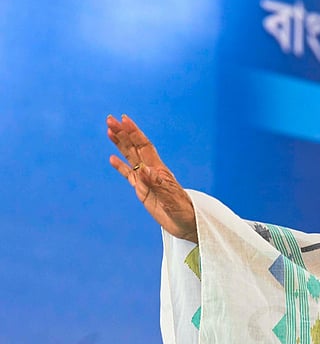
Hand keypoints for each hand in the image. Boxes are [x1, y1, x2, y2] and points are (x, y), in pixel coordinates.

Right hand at [107, 114, 197, 242]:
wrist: (187, 223)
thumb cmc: (183, 211)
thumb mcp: (170, 198)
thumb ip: (156, 184)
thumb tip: (144, 170)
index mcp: (159, 170)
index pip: (144, 146)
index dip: (134, 133)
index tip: (124, 120)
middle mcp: (152, 171)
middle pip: (134, 148)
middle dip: (123, 133)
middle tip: (110, 119)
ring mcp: (146, 180)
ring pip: (130, 158)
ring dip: (120, 144)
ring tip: (109, 131)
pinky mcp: (142, 191)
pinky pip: (128, 175)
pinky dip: (120, 166)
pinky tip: (112, 158)